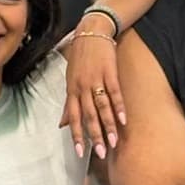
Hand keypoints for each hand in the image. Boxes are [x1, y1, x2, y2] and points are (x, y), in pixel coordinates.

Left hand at [61, 31, 124, 159]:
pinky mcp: (109, 73)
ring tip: (113, 142)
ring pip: (102, 107)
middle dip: (94, 135)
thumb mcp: (69, 79)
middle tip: (100, 153)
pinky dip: (119, 107)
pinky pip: (114, 93)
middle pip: (88, 115)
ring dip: (108, 125)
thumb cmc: (80, 57)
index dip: (77, 135)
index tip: (80, 153)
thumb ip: (68, 103)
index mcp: (72, 90)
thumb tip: (61, 124)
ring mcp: (96, 80)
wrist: (91, 31)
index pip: (73, 117)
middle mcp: (82, 87)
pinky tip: (123, 120)